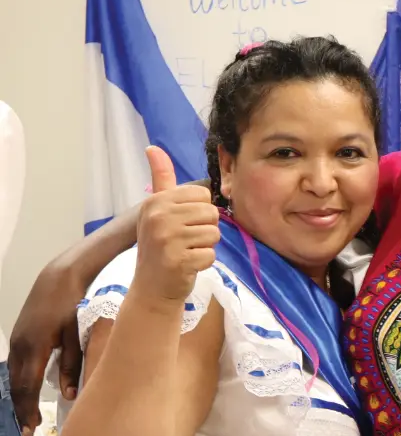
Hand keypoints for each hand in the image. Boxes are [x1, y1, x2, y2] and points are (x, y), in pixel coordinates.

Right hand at [8, 259, 84, 435]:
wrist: (58, 279)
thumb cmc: (73, 306)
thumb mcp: (76, 336)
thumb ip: (72, 365)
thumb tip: (71, 394)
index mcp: (34, 347)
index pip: (27, 388)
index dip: (28, 411)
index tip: (31, 430)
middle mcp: (20, 346)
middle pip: (16, 386)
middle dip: (22, 409)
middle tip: (29, 431)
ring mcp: (16, 340)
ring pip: (14, 376)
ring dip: (20, 397)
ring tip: (29, 417)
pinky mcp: (19, 335)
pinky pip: (16, 365)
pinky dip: (20, 382)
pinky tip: (28, 392)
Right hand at [134, 147, 218, 305]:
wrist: (151, 288)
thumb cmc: (160, 246)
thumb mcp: (157, 210)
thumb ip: (161, 179)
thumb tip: (152, 147)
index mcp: (156, 202)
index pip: (203, 195)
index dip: (200, 211)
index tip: (184, 223)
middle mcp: (159, 217)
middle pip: (212, 214)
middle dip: (205, 230)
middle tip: (186, 241)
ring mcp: (168, 240)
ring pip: (214, 234)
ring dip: (205, 247)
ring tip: (186, 252)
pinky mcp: (179, 261)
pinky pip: (211, 255)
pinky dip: (203, 263)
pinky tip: (187, 265)